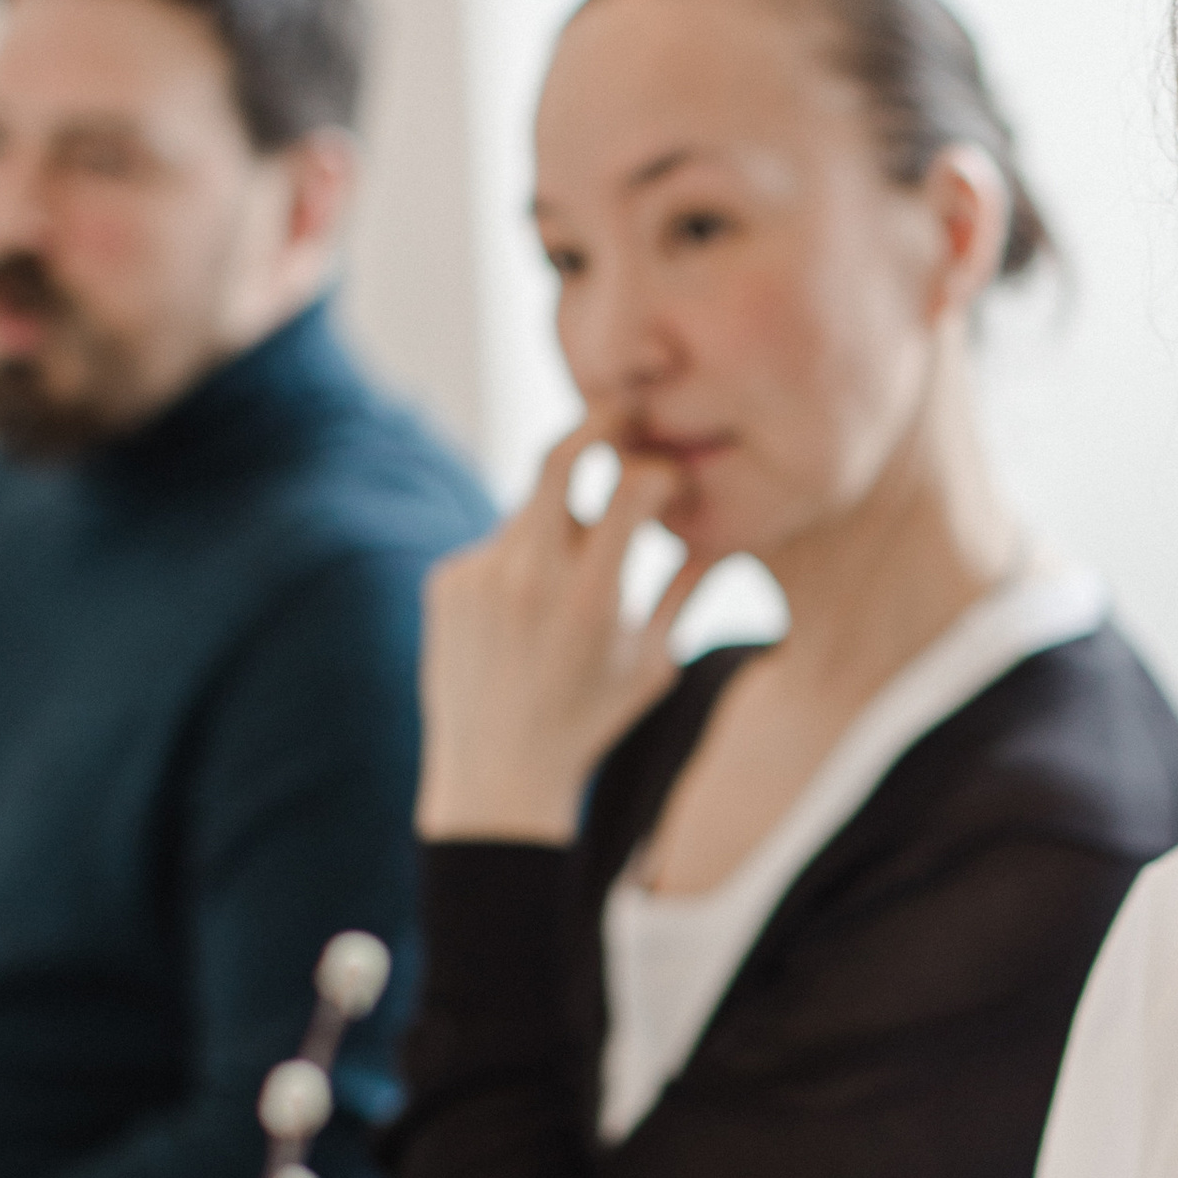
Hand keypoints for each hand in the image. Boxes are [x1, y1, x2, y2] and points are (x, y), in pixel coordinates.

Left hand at [417, 421, 710, 840]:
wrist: (495, 774)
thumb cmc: (590, 721)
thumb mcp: (652, 662)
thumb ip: (688, 590)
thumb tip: (729, 531)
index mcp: (593, 598)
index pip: (631, 486)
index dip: (659, 466)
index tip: (673, 472)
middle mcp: (530, 577)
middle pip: (559, 456)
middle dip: (599, 420)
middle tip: (626, 402)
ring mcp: (480, 575)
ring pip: (531, 509)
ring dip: (562, 520)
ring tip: (573, 584)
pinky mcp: (448, 580)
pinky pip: (497, 545)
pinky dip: (523, 562)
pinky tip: (525, 619)